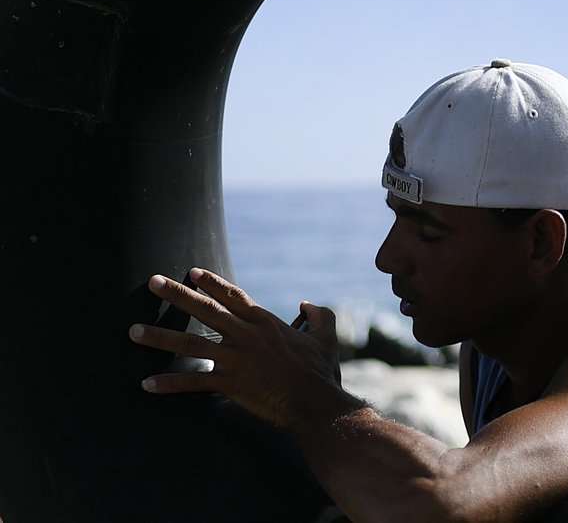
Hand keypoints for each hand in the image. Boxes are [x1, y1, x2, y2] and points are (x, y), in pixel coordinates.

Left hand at [129, 268, 348, 428]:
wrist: (315, 402)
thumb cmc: (321, 372)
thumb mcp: (326, 339)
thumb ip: (320, 317)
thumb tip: (307, 305)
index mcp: (265, 323)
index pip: (234, 296)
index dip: (212, 283)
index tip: (193, 272)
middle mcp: (246, 335)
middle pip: (206, 309)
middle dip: (177, 294)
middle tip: (152, 282)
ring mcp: (236, 359)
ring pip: (190, 344)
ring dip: (160, 336)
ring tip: (133, 330)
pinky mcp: (230, 383)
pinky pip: (194, 383)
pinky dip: (169, 384)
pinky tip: (146, 384)